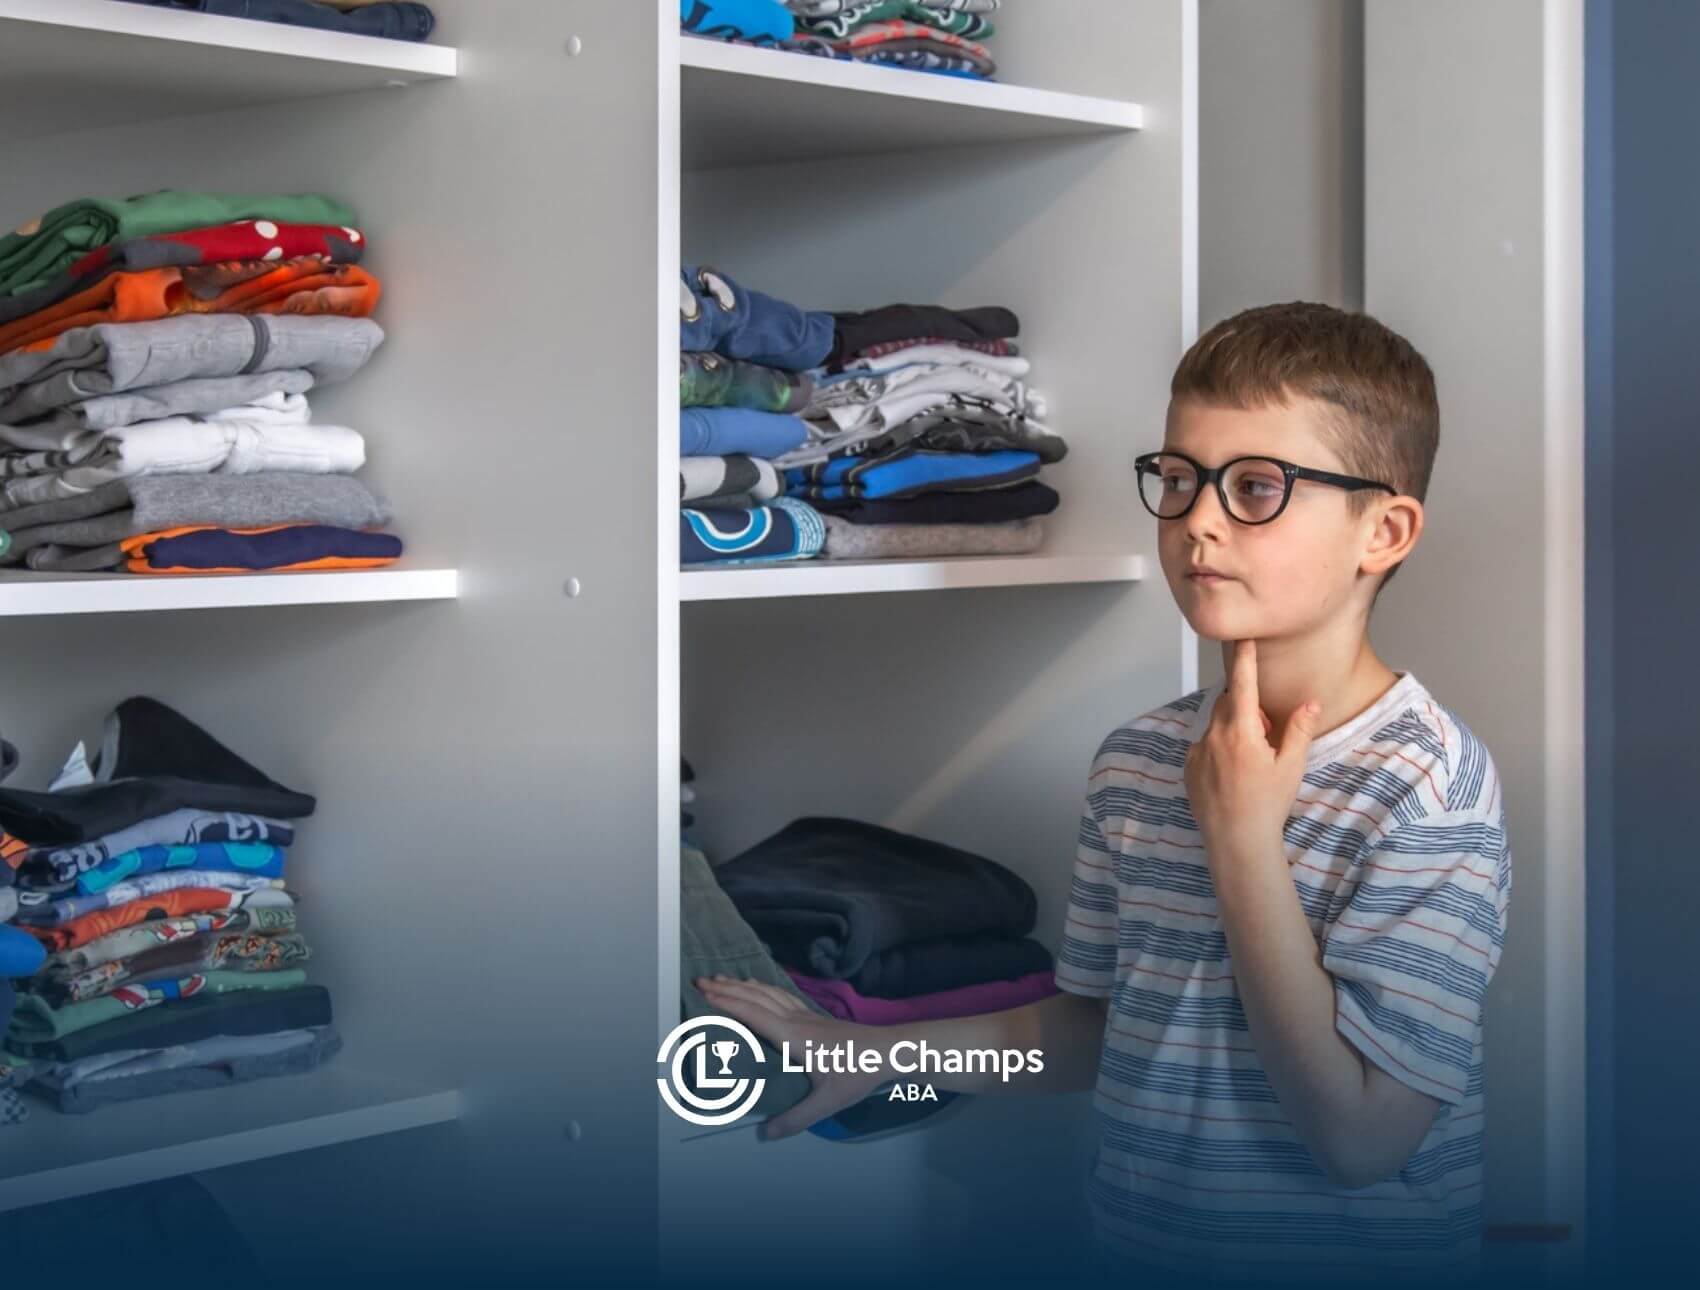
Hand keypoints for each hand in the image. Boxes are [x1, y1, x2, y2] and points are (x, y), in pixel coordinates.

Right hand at [695, 976, 888, 1139]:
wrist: (889, 1051)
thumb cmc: (859, 1072)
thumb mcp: (827, 1102)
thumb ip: (795, 1119)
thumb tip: (766, 1133)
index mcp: (793, 1036)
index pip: (753, 1014)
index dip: (726, 1003)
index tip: (703, 993)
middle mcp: (796, 1020)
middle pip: (755, 997)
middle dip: (726, 988)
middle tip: (701, 981)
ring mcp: (806, 1016)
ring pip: (767, 993)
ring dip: (742, 984)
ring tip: (722, 979)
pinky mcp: (815, 1017)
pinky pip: (780, 996)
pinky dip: (762, 988)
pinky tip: (759, 987)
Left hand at [1184, 639, 1321, 862]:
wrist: (1237, 843)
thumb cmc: (1268, 806)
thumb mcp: (1291, 767)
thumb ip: (1299, 730)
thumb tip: (1311, 703)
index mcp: (1240, 733)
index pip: (1242, 685)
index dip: (1244, 660)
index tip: (1243, 640)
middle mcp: (1213, 738)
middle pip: (1227, 705)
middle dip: (1245, 709)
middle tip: (1265, 734)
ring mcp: (1197, 753)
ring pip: (1215, 727)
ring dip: (1232, 731)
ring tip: (1250, 762)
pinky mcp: (1188, 769)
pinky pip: (1204, 747)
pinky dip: (1218, 750)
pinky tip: (1233, 776)